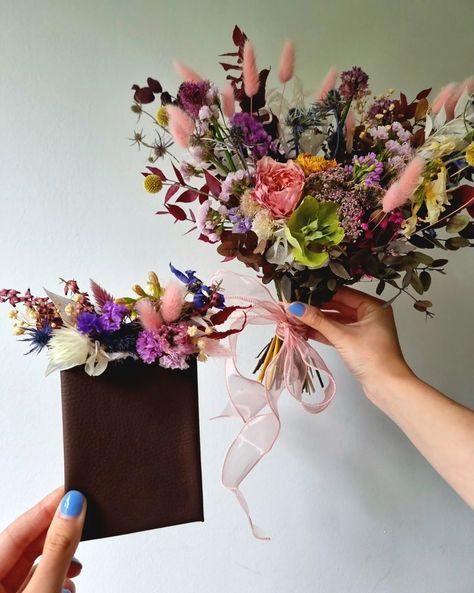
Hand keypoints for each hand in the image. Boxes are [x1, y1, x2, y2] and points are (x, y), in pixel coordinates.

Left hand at [0, 488, 85, 592]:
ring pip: (38, 567)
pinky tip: (69, 586)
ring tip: (77, 564)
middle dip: (57, 535)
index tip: (71, 492)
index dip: (45, 510)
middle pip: (28, 548)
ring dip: (62, 561)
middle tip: (82, 515)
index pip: (15, 532)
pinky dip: (61, 581)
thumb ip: (57, 552)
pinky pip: (44, 585)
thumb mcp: (42, 591)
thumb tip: (72, 510)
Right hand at [288, 287, 473, 508]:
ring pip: (334, 321)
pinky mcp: (358, 348)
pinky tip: (302, 333)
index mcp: (373, 307)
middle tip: (288, 307)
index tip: (296, 292)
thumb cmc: (377, 365)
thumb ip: (318, 321)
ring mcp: (364, 333)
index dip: (317, 292)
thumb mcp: (344, 337)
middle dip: (312, 308)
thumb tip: (295, 307)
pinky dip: (320, 334)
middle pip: (336, 306)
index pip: (340, 292)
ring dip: (314, 322)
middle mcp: (370, 316)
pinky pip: (335, 334)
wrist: (391, 393)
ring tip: (290, 321)